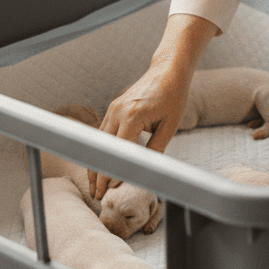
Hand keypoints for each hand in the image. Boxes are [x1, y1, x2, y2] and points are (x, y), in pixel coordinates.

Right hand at [88, 13, 216, 200]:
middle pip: (103, 148)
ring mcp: (113, 108)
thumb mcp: (170, 125)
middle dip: (98, 173)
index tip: (111, 190)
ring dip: (96, 163)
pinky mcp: (114, 108)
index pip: (119, 150)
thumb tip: (146, 171)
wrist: (168, 71)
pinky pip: (103, 133)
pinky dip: (101, 150)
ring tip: (95, 186)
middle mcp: (118, 111)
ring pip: (99, 141)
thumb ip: (156, 149)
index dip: (113, 171)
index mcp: (133, 115)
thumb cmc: (173, 97)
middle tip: (97, 196)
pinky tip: (100, 165)